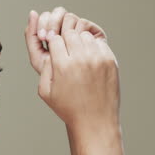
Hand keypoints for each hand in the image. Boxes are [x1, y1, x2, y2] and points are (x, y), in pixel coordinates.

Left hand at [24, 7, 106, 75]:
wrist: (78, 92)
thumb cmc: (57, 78)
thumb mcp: (39, 59)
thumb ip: (32, 38)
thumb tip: (32, 13)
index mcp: (53, 33)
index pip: (46, 16)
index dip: (42, 23)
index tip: (41, 37)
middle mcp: (67, 29)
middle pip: (58, 12)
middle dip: (51, 22)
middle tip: (48, 38)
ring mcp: (81, 31)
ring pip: (70, 17)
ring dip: (62, 28)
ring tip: (60, 43)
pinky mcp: (94, 33)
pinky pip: (83, 24)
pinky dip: (77, 31)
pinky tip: (74, 43)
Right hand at [24, 9, 120, 127]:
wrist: (95, 120)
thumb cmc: (68, 108)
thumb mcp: (45, 92)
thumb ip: (44, 68)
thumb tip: (49, 50)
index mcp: (63, 66)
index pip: (55, 39)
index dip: (53, 44)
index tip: (55, 52)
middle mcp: (81, 59)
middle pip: (70, 33)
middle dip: (66, 40)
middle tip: (66, 52)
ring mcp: (97, 59)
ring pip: (85, 36)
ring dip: (79, 42)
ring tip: (78, 56)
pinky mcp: (110, 61)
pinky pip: (98, 43)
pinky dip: (93, 48)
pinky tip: (90, 60)